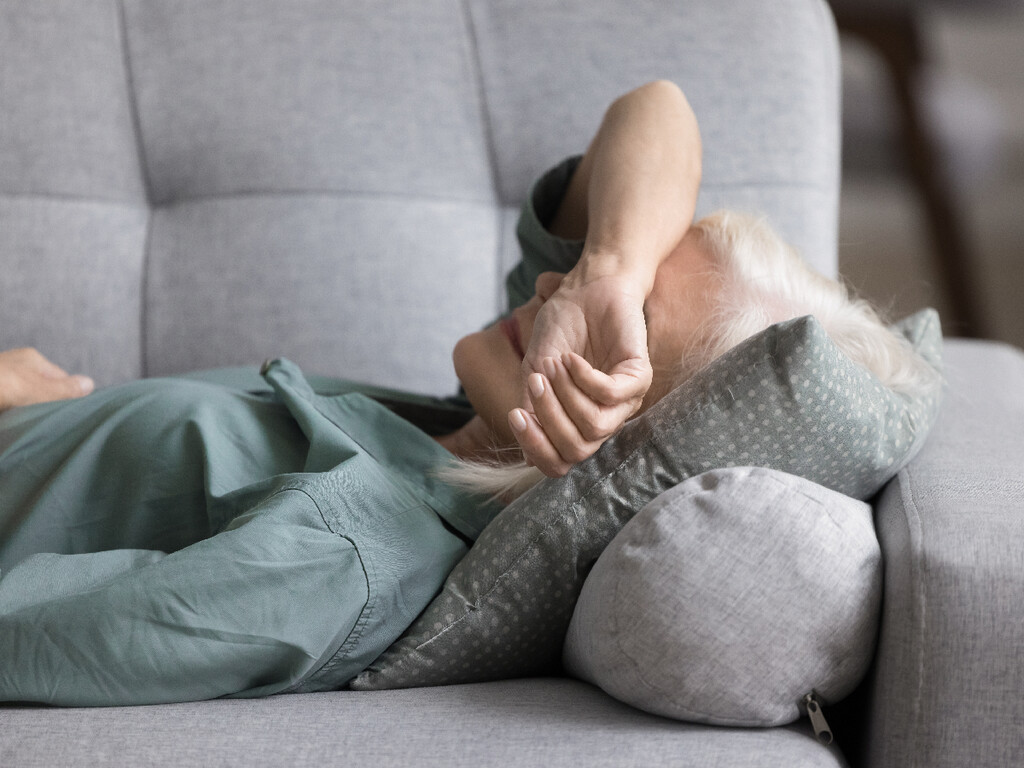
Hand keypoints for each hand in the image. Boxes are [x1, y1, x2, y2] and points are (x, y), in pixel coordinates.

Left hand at [0, 348, 94, 411]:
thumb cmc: (4, 385)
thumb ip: (66, 388)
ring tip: (25, 418)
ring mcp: (2, 375)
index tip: (69, 411)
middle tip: (44, 417)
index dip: (67, 394)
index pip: (60, 377)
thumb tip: (90, 384)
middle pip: (41, 386)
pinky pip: (9, 400)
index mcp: (32, 357)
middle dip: (44, 401)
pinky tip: (11, 416)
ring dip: (25, 406)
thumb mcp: (42, 389)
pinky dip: (11, 408)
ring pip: (23, 394)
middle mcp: (16, 362)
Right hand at [511, 268, 652, 476]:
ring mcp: (625, 401)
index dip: (536, 448)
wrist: (584, 290)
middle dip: (549, 418)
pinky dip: (584, 378)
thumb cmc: (561, 330)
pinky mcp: (640, 377)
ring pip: (594, 426)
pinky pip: (610, 395)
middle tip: (535, 381)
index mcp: (577, 424)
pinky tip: (572, 359)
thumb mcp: (535, 373)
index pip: (560, 463)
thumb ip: (532, 410)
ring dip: (566, 395)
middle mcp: (604, 419)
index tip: (516, 416)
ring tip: (554, 363)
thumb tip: (525, 457)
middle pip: (577, 450)